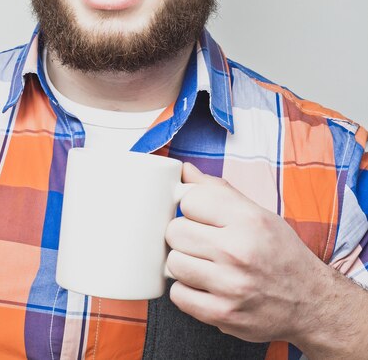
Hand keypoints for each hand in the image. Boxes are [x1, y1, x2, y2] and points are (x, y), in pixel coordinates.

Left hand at [165, 163, 359, 356]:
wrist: (311, 302)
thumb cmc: (281, 252)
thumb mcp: (258, 213)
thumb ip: (218, 190)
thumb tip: (185, 170)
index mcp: (248, 219)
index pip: (189, 199)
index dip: (191, 206)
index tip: (200, 215)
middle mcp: (238, 250)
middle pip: (175, 231)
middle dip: (183, 234)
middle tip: (200, 240)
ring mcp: (229, 285)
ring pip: (173, 263)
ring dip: (183, 263)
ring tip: (203, 263)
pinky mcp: (222, 314)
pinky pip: (178, 295)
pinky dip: (186, 290)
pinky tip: (204, 285)